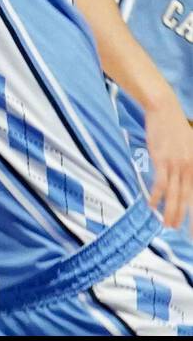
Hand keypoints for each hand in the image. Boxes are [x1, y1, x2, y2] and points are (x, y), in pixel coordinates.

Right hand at [146, 103, 192, 228]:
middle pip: (189, 198)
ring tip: (168, 225)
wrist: (164, 109)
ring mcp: (176, 164)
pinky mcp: (162, 160)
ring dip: (171, 211)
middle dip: (186, 217)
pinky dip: (157, 196)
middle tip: (182, 231)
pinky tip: (152, 206)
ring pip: (175, 194)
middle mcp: (190, 167)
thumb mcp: (190, 145)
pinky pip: (160, 183)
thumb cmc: (175, 126)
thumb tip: (186, 176)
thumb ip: (190, 162)